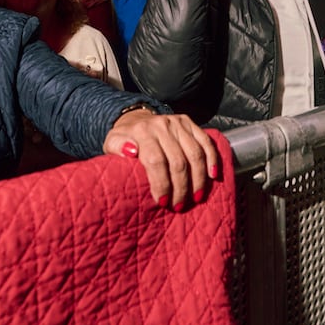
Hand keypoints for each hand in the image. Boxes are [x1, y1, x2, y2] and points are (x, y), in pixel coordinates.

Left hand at [105, 109, 219, 210]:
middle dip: (180, 187)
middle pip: (178, 161)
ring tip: (196, 197)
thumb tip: (131, 150)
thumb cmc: (124, 140)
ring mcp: (177, 123)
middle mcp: (162, 125)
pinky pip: (206, 142)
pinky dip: (212, 159)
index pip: (156, 161)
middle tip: (179, 205)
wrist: (136, 119)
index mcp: (142, 132)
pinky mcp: (189, 122)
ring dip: (198, 179)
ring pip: (195, 154)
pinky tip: (213, 176)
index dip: (161, 184)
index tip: (163, 202)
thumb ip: (117, 147)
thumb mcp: (111, 143)